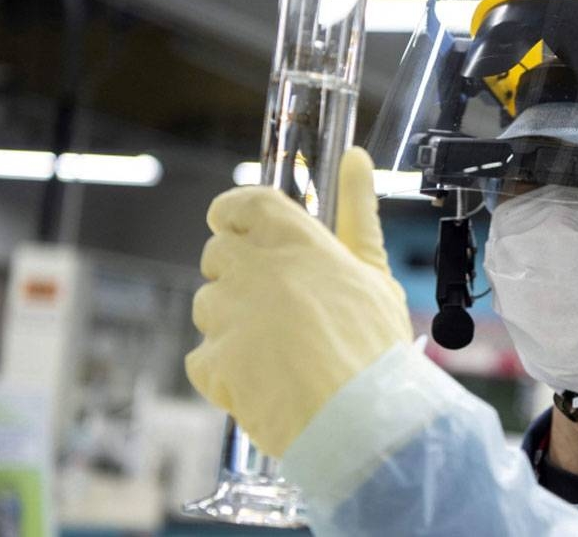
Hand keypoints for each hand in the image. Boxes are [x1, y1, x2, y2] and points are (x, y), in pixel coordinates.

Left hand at [185, 147, 411, 456]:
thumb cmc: (374, 349)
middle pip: (218, 254)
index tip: (243, 230)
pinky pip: (202, 357)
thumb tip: (356, 157)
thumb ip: (357, 212)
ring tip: (278, 352)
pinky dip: (224, 372)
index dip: (235, 215)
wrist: (362, 420)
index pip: (241, 204)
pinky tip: (262, 382)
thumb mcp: (374, 272)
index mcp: (294, 240)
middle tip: (279, 308)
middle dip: (239, 277)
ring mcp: (227, 314)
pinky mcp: (212, 360)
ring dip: (231, 325)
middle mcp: (253, 268)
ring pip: (207, 306)